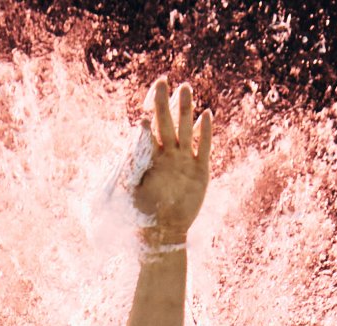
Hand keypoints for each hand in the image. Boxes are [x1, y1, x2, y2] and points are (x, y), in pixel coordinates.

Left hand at [131, 78, 211, 243]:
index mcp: (150, 158)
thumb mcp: (131, 189)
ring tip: (185, 89)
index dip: (146, 117)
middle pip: (166, 123)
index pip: (148, 131)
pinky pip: (203, 146)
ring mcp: (184, 160)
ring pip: (185, 129)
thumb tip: (134, 134)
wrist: (163, 233)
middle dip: (164, 103)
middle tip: (162, 81)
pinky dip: (204, 132)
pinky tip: (206, 114)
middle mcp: (167, 154)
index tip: (143, 109)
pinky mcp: (200, 170)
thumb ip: (131, 162)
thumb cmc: (143, 214)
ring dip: (185, 109)